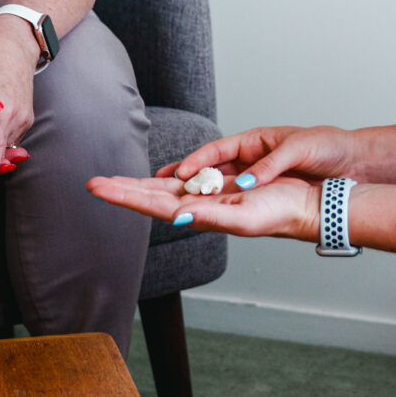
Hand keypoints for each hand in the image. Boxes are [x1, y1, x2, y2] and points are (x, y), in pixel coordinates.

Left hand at [87, 171, 321, 241]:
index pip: (151, 205)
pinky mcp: (219, 187)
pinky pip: (184, 181)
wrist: (303, 205)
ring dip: (137, 186)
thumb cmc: (278, 214)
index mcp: (198, 214)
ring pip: (162, 190)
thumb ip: (209, 216)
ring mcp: (207, 197)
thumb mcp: (243, 217)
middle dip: (122, 190)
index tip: (97, 189)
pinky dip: (163, 180)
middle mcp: (197, 206)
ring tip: (113, 181)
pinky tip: (155, 178)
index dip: (124, 197)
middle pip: (150, 197)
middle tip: (92, 183)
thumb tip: (178, 217)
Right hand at [161, 124, 362, 188]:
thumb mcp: (299, 149)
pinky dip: (212, 202)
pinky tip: (196, 210)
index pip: (216, 151)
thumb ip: (271, 165)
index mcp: (254, 141)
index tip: (179, 174)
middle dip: (179, 177)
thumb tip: (246, 184)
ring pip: (213, 184)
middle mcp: (249, 159)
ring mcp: (253, 176)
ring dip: (189, 192)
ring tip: (160, 198)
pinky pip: (231, 197)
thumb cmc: (328, 148)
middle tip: (152, 183)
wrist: (352, 163)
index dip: (196, 161)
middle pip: (206, 168)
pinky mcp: (262, 191)